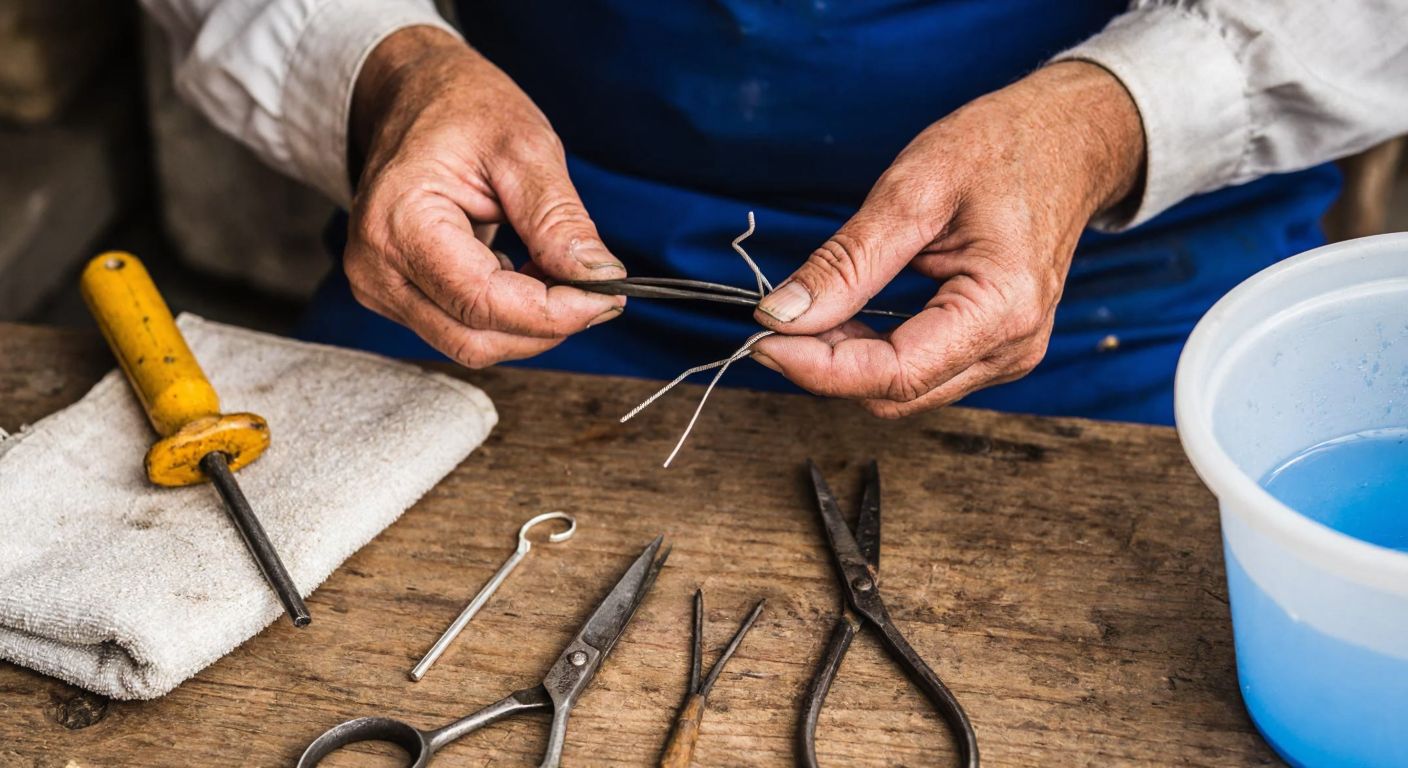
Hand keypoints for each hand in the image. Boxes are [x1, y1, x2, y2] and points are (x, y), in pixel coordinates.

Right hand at [344, 27, 624, 367]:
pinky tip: (523, 272)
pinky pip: (460, 328)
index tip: (608, 296)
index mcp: (398, 221)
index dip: (553, 312)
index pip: (482, 301)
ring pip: (469, 343)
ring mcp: (379, 285)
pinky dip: (507, 314)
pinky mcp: (395, 295)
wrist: (415, 96)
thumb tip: (600, 279)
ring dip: (527, 322)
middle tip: (593, 287)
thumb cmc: (463, 110)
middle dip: (545, 324)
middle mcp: (375, 266)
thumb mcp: (525, 149)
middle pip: (474, 338)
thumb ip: (559, 221)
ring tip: (554, 269)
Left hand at [749, 62, 1144, 416]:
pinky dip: (873, 352)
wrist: (1068, 140)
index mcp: (1002, 309)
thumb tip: (782, 314)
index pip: (893, 374)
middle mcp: (1011, 349)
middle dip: (824, 365)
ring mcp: (1006, 355)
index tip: (762, 336)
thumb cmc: (1004, 148)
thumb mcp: (913, 190)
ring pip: (902, 391)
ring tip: (813, 308)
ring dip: (846, 362)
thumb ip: (847, 261)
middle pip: (894, 393)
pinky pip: (919, 372)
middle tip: (775, 317)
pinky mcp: (993, 349)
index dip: (817, 367)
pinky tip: (849, 315)